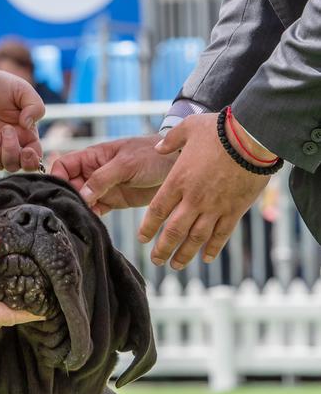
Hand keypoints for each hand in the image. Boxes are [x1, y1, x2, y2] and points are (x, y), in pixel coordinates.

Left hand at [0, 60, 43, 174]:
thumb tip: (29, 125)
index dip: (32, 160)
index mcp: (25, 134)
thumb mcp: (22, 90)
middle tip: (6, 129)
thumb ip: (34, 106)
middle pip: (16, 165)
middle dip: (11, 151)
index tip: (27, 151)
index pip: (34, 156)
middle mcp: (10, 145)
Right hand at [51, 134, 177, 213]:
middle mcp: (94, 171)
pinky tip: (91, 223)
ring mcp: (103, 187)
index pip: (63, 165)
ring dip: (79, 209)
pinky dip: (92, 217)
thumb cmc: (151, 155)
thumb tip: (81, 195)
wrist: (177, 165)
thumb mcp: (125, 164)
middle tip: (68, 211)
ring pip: (81, 200)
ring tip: (77, 219)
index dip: (57, 178)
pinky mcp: (114, 201)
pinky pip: (96, 210)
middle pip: (69, 185)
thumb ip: (101, 179)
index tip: (58, 193)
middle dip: (66, 197)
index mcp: (92, 156)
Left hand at [142, 114, 270, 268]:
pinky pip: (221, 235)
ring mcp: (215, 207)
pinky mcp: (234, 210)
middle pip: (173, 231)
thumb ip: (170, 140)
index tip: (142, 239)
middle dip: (162, 249)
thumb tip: (158, 146)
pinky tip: (206, 258)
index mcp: (178, 180)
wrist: (250, 139)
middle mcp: (194, 198)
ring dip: (184, 254)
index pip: (157, 210)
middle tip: (156, 260)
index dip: (148, 227)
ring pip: (196, 238)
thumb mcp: (188, 128)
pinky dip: (213, 248)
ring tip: (176, 265)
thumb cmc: (217, 131)